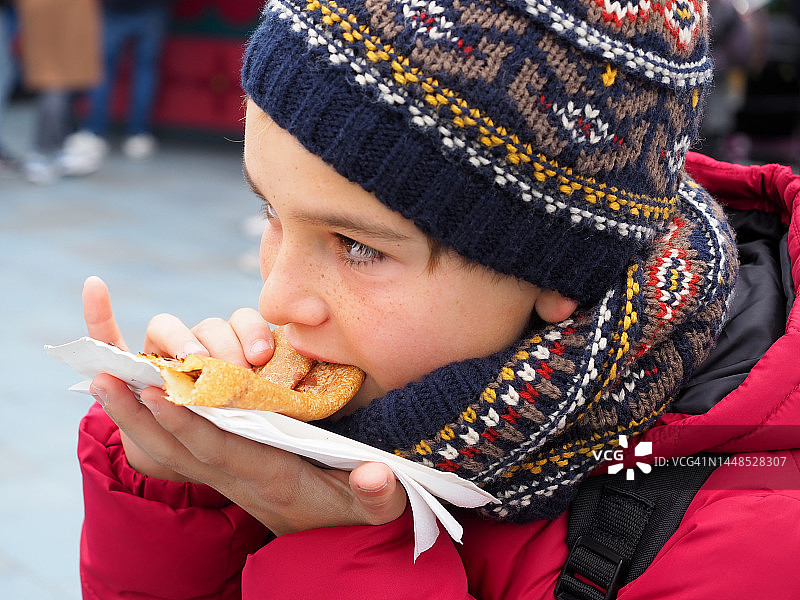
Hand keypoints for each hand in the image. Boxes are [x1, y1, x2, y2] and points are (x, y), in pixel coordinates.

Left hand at [81, 276, 406, 533]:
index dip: (189, 425)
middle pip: (179, 448)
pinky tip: (131, 393)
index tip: (159, 394)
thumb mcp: (373, 507)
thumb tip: (377, 476)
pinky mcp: (221, 466)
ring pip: (169, 448)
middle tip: (103, 378)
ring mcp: (224, 473)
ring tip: (102, 379)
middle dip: (140, 416)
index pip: (221, 449)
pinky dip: (149, 421)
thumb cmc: (350, 512)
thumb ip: (378, 495)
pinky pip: (176, 447)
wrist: (324, 538)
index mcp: (269, 477)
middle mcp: (237, 476)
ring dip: (133, 416)